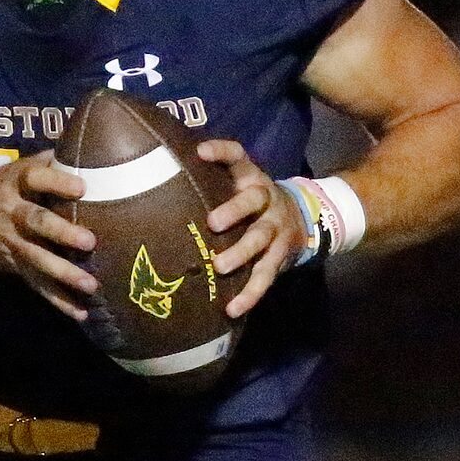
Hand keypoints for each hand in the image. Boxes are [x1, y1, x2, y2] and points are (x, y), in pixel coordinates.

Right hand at [0, 151, 96, 319]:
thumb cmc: (2, 188)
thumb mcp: (17, 168)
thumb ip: (50, 162)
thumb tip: (91, 145)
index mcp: (14, 183)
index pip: (35, 178)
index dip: (57, 182)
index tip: (82, 187)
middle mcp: (11, 213)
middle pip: (36, 222)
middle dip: (61, 233)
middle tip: (89, 242)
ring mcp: (12, 243)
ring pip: (37, 259)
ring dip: (64, 273)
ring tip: (91, 285)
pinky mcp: (15, 266)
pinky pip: (37, 285)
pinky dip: (59, 301)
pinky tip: (81, 312)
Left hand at [197, 139, 305, 318]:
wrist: (303, 218)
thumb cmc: (251, 202)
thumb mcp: (238, 183)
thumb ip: (210, 180)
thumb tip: (156, 174)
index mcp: (250, 177)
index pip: (237, 156)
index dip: (221, 152)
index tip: (200, 152)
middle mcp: (266, 198)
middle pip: (253, 200)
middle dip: (234, 210)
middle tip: (212, 223)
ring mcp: (275, 227)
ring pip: (260, 239)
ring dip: (241, 253)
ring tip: (219, 267)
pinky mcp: (280, 256)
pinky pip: (266, 275)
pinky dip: (250, 293)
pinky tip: (233, 308)